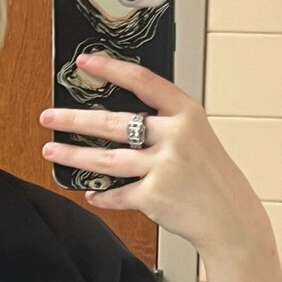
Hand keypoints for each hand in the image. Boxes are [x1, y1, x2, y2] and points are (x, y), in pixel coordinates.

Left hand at [38, 52, 270, 257]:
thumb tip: (114, 117)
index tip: (84, 62)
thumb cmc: (211, 176)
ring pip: (105, 159)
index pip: (142, 81)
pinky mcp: (154, 196)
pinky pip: (117, 193)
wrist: (232, 219)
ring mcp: (164, 166)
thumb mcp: (197, 136)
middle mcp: (175, 136)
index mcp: (186, 114)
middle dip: (73, 120)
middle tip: (49, 117)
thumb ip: (164, 123)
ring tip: (51, 151)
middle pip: (112, 123)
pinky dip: (101, 194)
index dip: (110, 69)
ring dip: (73, 156)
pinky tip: (90, 192)